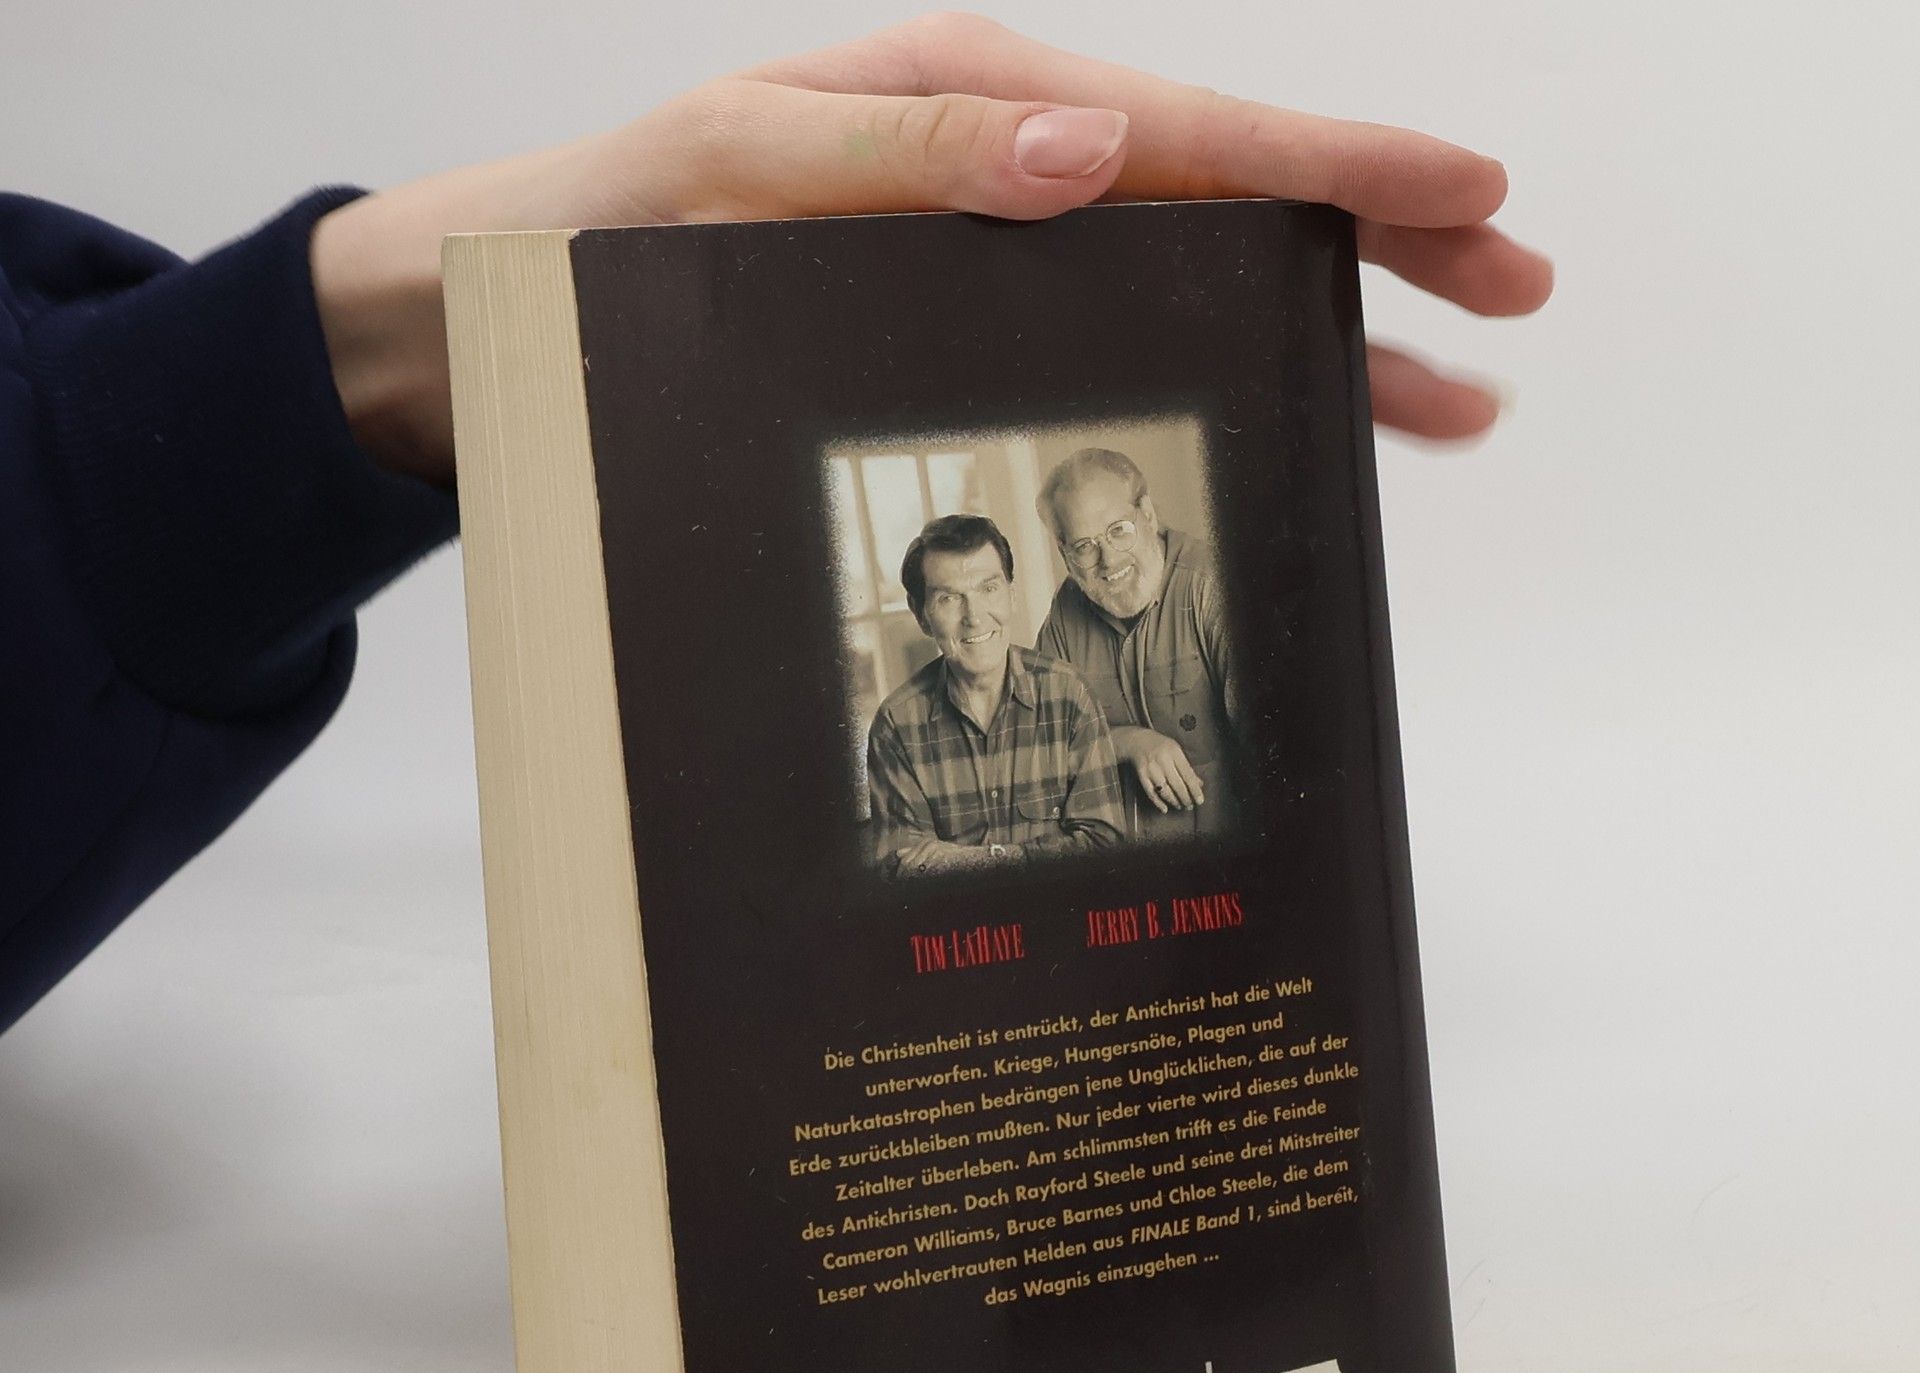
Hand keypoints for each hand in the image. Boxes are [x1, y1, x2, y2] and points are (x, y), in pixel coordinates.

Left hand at [311, 12, 1552, 481]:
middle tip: (1515, 288)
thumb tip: (1095, 152)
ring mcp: (996, 254)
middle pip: (1233, 201)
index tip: (1470, 190)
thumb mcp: (738, 170)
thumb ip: (913, 155)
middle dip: (1382, 241)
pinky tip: (1285, 415)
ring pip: (1201, 285)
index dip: (1340, 161)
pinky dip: (1217, 375)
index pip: (1192, 130)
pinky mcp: (967, 331)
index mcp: (971, 107)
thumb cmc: (606, 238)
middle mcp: (1003, 172)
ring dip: (1332, 334)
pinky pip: (1125, 341)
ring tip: (1456, 393)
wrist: (500, 325)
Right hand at [1116, 729, 1205, 813]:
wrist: (1136, 741)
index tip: (1200, 801)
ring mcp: (1151, 769)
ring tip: (1180, 806)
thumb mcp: (1176, 751)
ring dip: (1173, 801)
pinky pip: (1151, 792)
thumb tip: (1199, 784)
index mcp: (1174, 752)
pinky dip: (1158, 802)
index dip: (1194, 789)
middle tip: (1190, 806)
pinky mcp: (1141, 775)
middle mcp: (1163, 760)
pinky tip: (1164, 809)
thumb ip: (1187, 768)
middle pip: (1177, 784)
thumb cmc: (1161, 746)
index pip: (1187, 775)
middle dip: (1185, 798)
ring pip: (1164, 790)